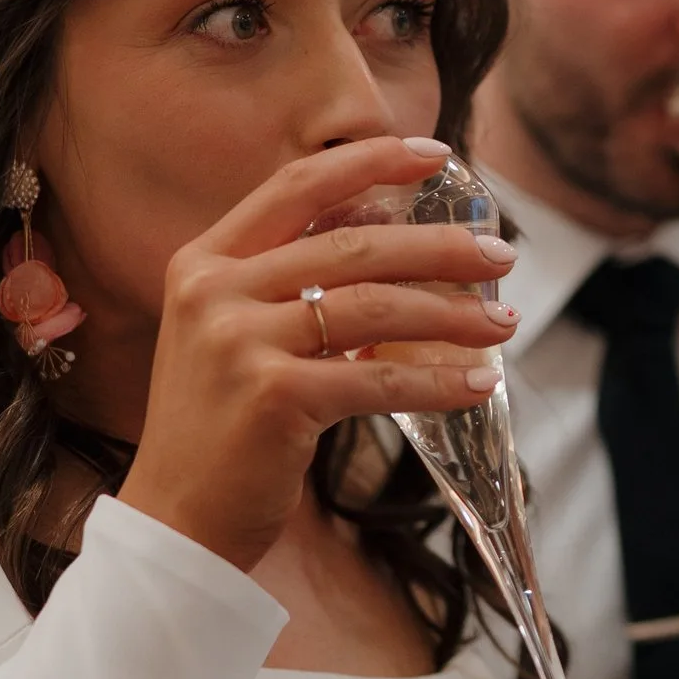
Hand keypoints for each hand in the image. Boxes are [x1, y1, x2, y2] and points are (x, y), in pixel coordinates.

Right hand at [120, 139, 516, 571]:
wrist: (174, 524)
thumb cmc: (220, 432)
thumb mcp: (234, 336)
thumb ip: (290, 286)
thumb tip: (393, 244)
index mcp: (204, 262)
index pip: (296, 186)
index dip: (369, 161)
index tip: (435, 154)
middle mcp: (215, 291)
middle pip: (351, 246)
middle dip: (438, 247)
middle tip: (500, 255)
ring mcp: (239, 343)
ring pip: (374, 308)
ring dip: (452, 313)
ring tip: (503, 320)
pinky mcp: (273, 397)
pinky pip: (379, 379)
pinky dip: (438, 381)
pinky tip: (477, 382)